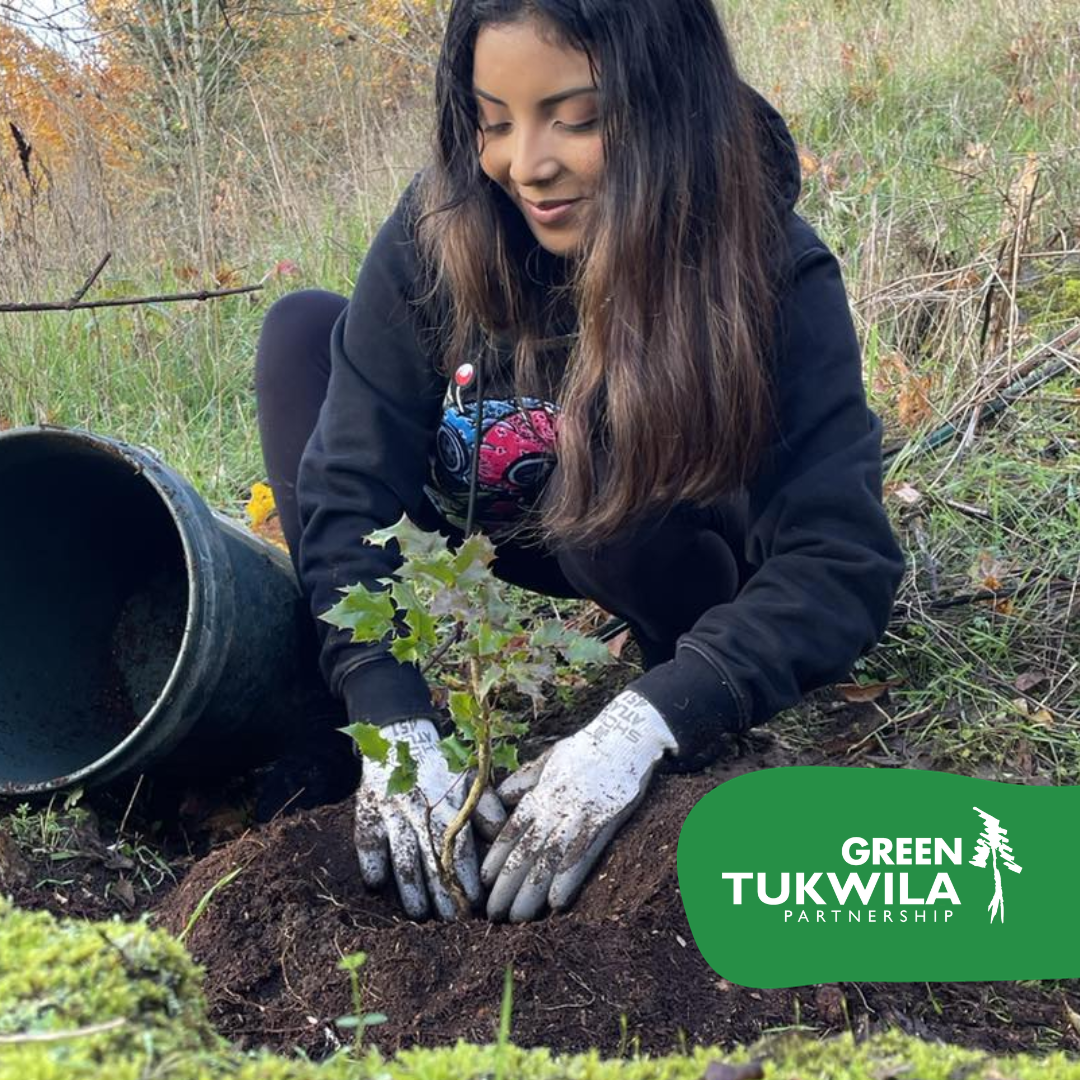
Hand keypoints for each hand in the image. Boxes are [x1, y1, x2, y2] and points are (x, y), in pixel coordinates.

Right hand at [354, 718, 505, 919]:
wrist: (401, 740)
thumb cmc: (442, 769)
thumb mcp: (470, 780)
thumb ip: (487, 808)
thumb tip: (502, 837)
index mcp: (449, 804)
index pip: (460, 849)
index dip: (467, 878)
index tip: (476, 903)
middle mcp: (421, 810)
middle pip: (432, 861)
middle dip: (442, 894)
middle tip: (451, 921)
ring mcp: (392, 813)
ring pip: (402, 858)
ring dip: (410, 889)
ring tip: (419, 914)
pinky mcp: (367, 813)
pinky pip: (367, 843)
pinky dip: (372, 864)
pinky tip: (377, 885)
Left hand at [481, 689, 677, 921]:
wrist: (626, 736)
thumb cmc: (587, 748)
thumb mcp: (549, 758)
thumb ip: (524, 780)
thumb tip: (500, 796)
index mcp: (541, 793)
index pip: (511, 831)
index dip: (496, 858)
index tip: (483, 883)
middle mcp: (555, 807)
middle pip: (524, 852)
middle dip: (507, 885)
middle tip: (493, 915)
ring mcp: (579, 816)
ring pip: (548, 860)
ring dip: (531, 892)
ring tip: (518, 918)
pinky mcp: (604, 822)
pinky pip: (583, 856)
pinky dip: (568, 880)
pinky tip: (556, 903)